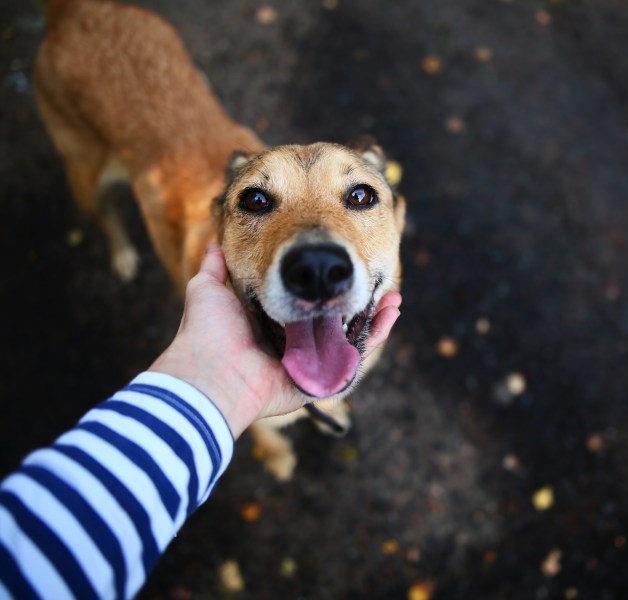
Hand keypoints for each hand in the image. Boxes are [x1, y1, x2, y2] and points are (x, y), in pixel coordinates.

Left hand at [150, 244, 401, 437]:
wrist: (212, 372)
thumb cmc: (208, 332)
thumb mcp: (208, 289)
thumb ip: (215, 268)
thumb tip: (214, 245)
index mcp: (269, 324)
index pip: (306, 303)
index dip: (326, 287)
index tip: (343, 264)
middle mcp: (292, 345)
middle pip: (334, 321)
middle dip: (357, 301)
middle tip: (373, 279)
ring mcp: (309, 364)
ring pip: (350, 339)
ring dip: (374, 317)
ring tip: (392, 296)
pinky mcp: (320, 380)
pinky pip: (354, 359)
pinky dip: (374, 336)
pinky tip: (389, 313)